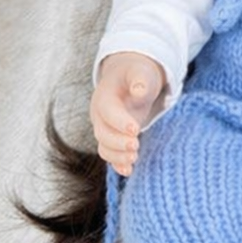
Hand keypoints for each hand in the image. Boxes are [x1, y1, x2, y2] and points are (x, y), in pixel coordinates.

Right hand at [90, 52, 165, 176]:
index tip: (136, 129)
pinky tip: (129, 170)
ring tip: (134, 157)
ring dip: (117, 155)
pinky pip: (110, 154)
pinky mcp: (113, 138)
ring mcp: (106, 128)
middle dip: (118, 142)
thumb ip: (140, 79)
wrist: (129, 78)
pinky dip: (118, 164)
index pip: (108, 112)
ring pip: (104, 147)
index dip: (119, 122)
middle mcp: (100, 115)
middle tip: (136, 144)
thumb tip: (139, 90)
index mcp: (104, 97)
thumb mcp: (140, 71)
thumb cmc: (136, 74)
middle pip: (103, 133)